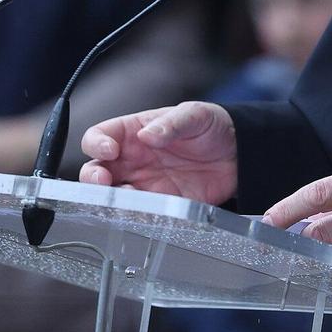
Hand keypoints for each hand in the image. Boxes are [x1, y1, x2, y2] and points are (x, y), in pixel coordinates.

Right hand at [80, 102, 236, 204]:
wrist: (238, 154)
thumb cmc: (211, 127)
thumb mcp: (195, 115)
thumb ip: (172, 123)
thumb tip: (148, 134)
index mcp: (133, 132)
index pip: (100, 136)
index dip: (97, 143)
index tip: (108, 150)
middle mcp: (132, 159)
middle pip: (95, 170)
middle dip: (93, 178)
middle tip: (103, 182)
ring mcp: (144, 183)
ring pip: (112, 196)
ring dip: (111, 201)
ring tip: (127, 200)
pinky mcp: (160, 204)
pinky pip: (140, 213)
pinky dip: (137, 216)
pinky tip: (146, 213)